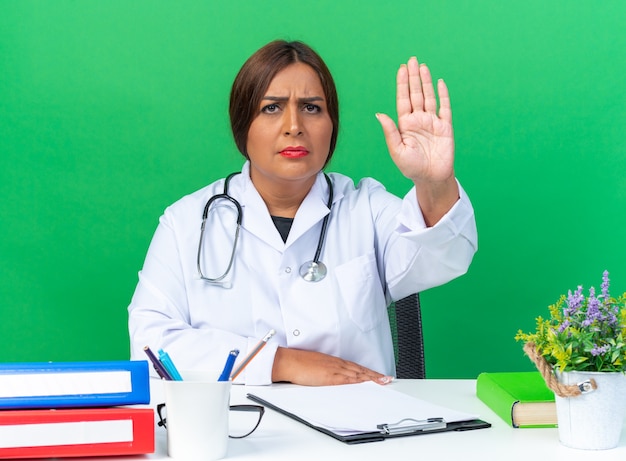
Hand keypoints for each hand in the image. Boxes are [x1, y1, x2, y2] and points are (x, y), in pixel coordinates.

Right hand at [271, 347, 392, 385]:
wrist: (290, 361)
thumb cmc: (300, 363)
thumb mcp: (316, 365)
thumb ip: (326, 370)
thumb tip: (332, 376)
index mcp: (334, 361)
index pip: (355, 367)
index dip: (368, 371)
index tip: (378, 374)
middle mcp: (337, 364)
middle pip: (360, 370)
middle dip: (374, 374)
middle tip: (387, 378)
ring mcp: (334, 370)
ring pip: (357, 374)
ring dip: (371, 378)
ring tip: (383, 381)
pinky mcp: (329, 377)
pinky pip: (347, 380)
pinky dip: (358, 382)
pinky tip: (366, 384)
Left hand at [376, 57, 458, 224]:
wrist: (431, 178)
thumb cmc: (412, 167)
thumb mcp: (397, 150)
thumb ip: (390, 131)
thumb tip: (379, 114)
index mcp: (405, 124)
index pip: (403, 99)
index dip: (402, 84)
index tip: (401, 69)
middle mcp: (418, 120)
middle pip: (415, 94)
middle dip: (413, 77)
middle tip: (411, 60)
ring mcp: (432, 122)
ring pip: (429, 97)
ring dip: (426, 82)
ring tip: (422, 67)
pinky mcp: (445, 127)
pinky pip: (445, 107)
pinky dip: (442, 95)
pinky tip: (439, 83)